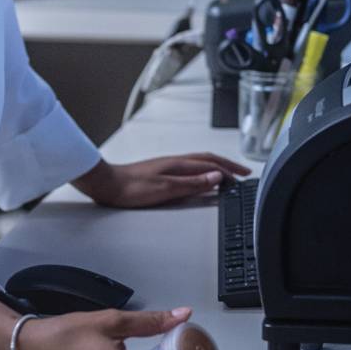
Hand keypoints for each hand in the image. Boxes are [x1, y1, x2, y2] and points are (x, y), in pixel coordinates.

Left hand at [72, 155, 250, 207]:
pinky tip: (199, 179)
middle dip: (227, 165)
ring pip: (198, 163)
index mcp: (178, 164)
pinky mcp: (160, 172)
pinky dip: (201, 172)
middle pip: (207, 160)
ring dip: (215, 167)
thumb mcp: (165, 189)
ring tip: (226, 174)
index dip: (229, 171)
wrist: (107, 184)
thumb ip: (192, 184)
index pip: (211, 166)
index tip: (243, 178)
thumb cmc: (131, 188)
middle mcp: (174, 162)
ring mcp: (167, 166)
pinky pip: (189, 169)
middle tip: (242, 173)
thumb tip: (215, 178)